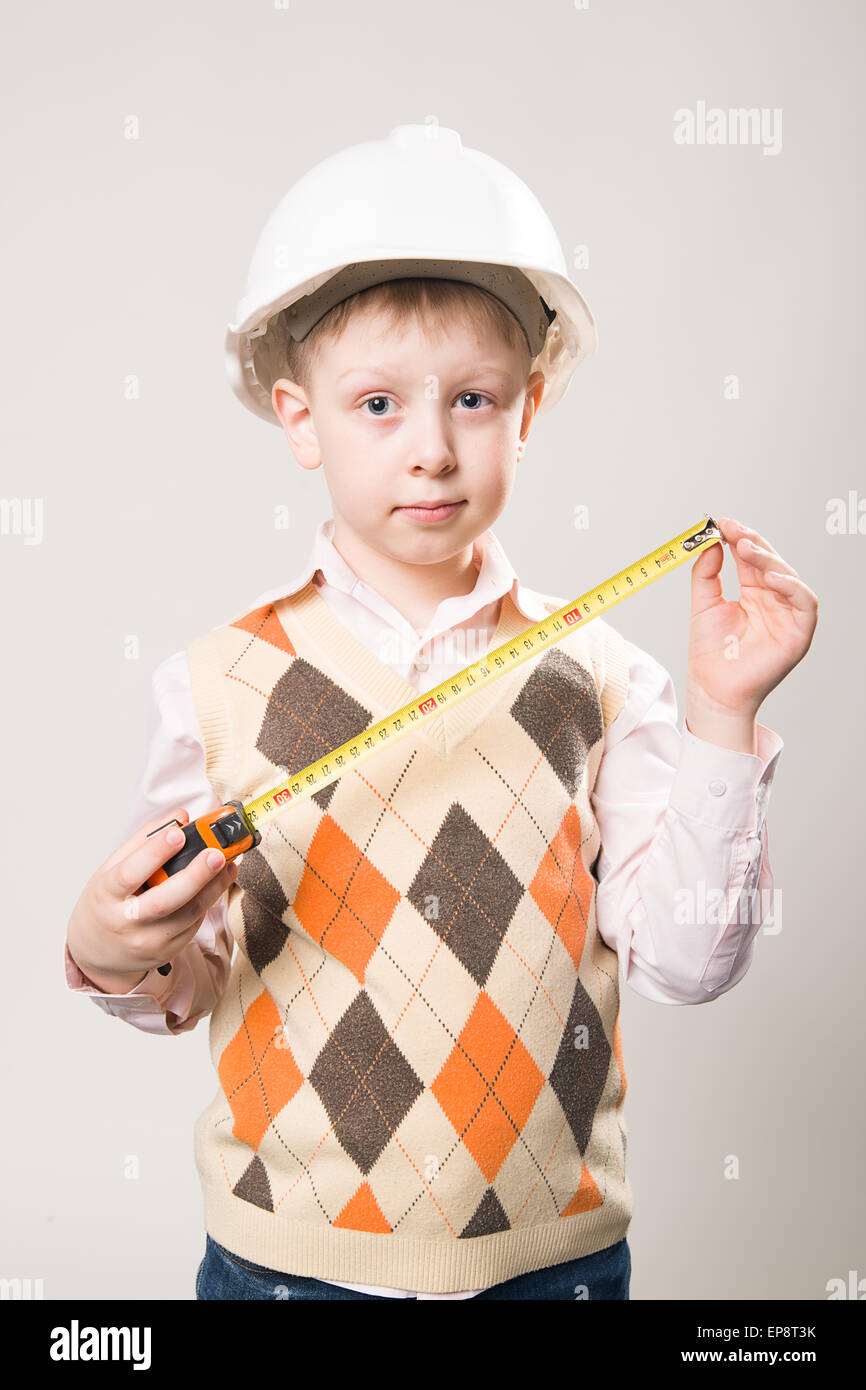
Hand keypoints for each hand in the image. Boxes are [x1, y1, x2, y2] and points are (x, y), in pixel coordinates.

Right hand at [66, 808, 236, 991]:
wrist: (97, 952)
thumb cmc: (105, 903)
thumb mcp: (111, 870)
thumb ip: (143, 841)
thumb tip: (179, 818)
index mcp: (105, 896)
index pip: (130, 873)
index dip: (155, 853)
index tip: (178, 833)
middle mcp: (125, 922)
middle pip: (165, 901)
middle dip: (195, 875)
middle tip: (217, 853)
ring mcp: (147, 942)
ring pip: (188, 914)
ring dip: (213, 888)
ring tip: (228, 864)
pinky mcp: (167, 952)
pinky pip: (192, 925)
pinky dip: (207, 902)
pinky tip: (216, 884)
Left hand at [685, 515, 817, 736]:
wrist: (712, 689)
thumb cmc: (710, 654)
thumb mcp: (703, 605)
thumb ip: (706, 575)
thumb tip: (711, 543)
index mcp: (754, 593)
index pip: (752, 558)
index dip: (740, 538)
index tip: (722, 522)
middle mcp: (774, 601)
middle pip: (771, 562)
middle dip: (753, 543)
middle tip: (732, 530)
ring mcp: (787, 616)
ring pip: (788, 577)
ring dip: (769, 560)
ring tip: (745, 548)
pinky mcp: (799, 633)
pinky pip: (805, 604)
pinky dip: (792, 587)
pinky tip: (771, 578)